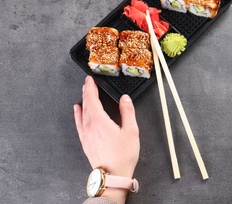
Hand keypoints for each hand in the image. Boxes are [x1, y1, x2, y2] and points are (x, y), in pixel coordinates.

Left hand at [74, 76, 139, 202]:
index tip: (90, 79)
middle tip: (88, 83)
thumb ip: (128, 112)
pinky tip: (77, 110)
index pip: (92, 100)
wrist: (113, 175)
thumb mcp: (131, 131)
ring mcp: (86, 134)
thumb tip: (124, 99)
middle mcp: (90, 126)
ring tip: (84, 92)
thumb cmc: (123, 155)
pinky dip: (77, 114)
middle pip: (86, 105)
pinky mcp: (85, 141)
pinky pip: (78, 124)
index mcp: (100, 122)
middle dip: (86, 92)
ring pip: (82, 113)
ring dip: (83, 101)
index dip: (90, 88)